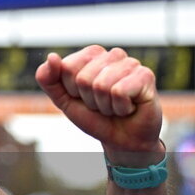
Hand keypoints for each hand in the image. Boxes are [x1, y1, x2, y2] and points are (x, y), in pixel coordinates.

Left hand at [35, 45, 162, 161]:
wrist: (122, 140)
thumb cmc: (94, 117)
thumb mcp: (64, 100)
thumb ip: (48, 79)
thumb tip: (52, 57)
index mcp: (91, 55)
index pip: (67, 67)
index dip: (71, 90)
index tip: (84, 97)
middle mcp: (112, 55)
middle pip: (83, 78)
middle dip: (89, 100)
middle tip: (102, 105)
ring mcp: (131, 63)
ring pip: (101, 85)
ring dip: (105, 105)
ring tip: (115, 107)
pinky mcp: (146, 75)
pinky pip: (119, 92)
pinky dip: (120, 108)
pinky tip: (129, 107)